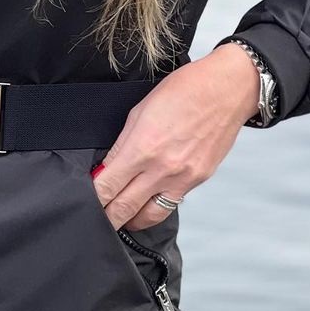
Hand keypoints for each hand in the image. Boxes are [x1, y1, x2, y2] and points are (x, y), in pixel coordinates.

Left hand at [91, 43, 260, 230]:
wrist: (226, 90)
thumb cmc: (184, 91)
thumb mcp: (140, 111)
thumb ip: (121, 145)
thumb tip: (106, 168)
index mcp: (142, 148)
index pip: (106, 187)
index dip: (91, 198)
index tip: (83, 200)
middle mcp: (162, 169)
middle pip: (123, 209)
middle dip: (106, 217)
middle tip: (95, 218)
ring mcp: (182, 179)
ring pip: (149, 217)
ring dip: (130, 220)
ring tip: (120, 217)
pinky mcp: (198, 181)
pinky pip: (171, 203)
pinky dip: (155, 206)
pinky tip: (147, 201)